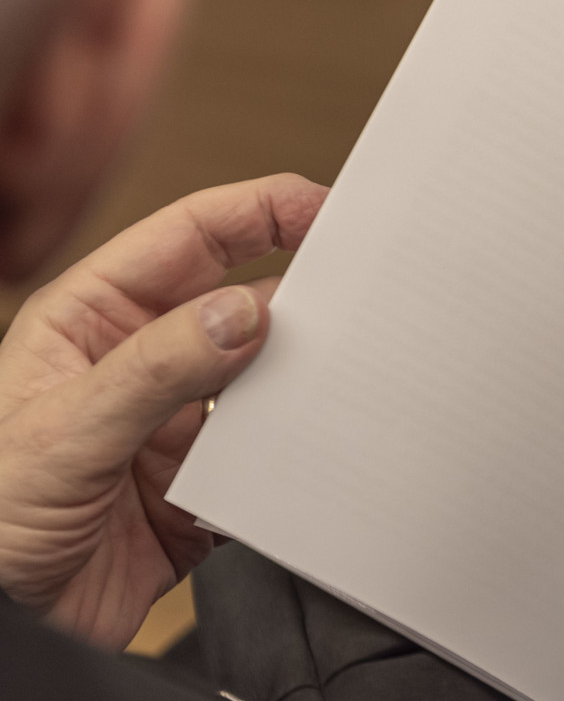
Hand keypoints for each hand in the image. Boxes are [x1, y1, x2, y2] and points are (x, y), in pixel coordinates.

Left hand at [0, 174, 325, 646]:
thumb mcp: (64, 433)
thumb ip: (156, 371)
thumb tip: (245, 313)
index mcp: (94, 321)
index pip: (191, 241)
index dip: (261, 211)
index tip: (326, 206)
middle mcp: (140, 367)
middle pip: (241, 306)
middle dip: (303, 298)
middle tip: (362, 297)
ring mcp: (173, 429)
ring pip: (266, 385)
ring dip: (305, 385)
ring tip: (347, 383)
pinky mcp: (202, 494)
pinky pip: (270, 463)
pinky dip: (300, 461)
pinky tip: (320, 459)